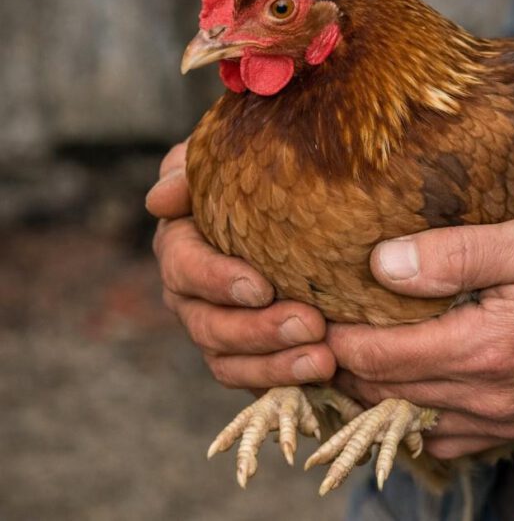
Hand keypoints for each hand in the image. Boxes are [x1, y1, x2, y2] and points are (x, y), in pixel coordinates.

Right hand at [148, 141, 335, 387]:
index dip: (217, 280)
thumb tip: (161, 198)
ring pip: (231, 361)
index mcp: (182, 244)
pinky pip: (259, 381)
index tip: (261, 286)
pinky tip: (327, 373)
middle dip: (258, 330)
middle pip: (209, 326)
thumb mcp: (232, 158)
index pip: (184, 267)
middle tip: (311, 323)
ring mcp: (220, 330)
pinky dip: (288, 380)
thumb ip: (192, 168)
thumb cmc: (264, 173)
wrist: (305, 203)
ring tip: (325, 359)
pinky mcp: (251, 358)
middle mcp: (192, 294)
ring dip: (277, 363)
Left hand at [329, 207, 513, 459]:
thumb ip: (457, 254)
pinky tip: (417, 379)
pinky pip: (454, 438)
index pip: (376, 357)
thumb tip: (381, 264)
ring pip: (414, 421)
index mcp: (487, 349)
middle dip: (344, 364)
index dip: (331, 332)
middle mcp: (493, 398)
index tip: (306, 302)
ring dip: (377, 391)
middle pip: (385, 395)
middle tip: (319, 322)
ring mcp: (512, 420)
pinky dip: (421, 414)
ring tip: (357, 347)